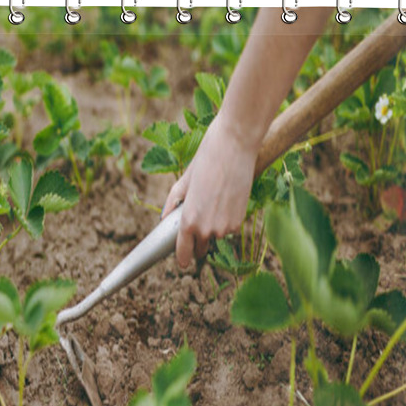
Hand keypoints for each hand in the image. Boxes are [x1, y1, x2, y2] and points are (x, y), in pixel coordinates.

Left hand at [161, 114, 258, 268]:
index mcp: (188, 220)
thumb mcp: (185, 179)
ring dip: (214, 226)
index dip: (182, 258)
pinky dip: (227, 219)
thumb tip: (165, 217)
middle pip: (201, 248)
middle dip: (198, 240)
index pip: (183, 252)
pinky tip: (226, 198)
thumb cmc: (207, 157)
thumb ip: (173, 201)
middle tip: (199, 219)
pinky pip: (229, 228)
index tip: (183, 261)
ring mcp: (225, 227)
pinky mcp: (240, 222)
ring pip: (216, 236)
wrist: (236, 144)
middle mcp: (207, 229)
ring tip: (214, 199)